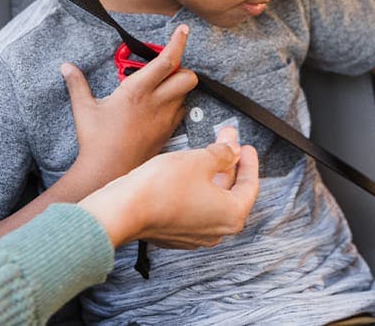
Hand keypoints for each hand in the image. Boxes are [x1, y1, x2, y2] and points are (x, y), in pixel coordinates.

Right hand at [60, 24, 197, 193]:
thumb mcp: (84, 109)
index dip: (178, 42)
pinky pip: (180, 113)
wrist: (107, 173)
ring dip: (179, 87)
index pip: (166, 61)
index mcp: (136, 91)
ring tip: (159, 88)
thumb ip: (77, 84)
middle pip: (188, 77)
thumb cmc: (95, 141)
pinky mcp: (167, 134)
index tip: (183, 30)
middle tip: (165, 69)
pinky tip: (158, 107)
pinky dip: (175, 105)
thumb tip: (66, 66)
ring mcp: (164, 120)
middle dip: (182, 68)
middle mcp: (156, 103)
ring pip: (186, 95)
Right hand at [79, 126, 258, 247]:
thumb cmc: (162, 187)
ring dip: (211, 173)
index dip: (248, 162)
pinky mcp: (175, 232)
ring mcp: (195, 234)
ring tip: (206, 149)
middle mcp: (217, 230)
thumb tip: (232, 152)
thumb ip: (222, 154)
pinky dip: (196, 187)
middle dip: (228, 162)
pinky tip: (189, 170)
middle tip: (226, 140)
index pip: (249, 185)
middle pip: (230, 191)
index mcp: (232, 214)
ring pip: (211, 198)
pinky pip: (194, 207)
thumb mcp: (199, 160)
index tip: (246, 147)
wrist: (125, 209)